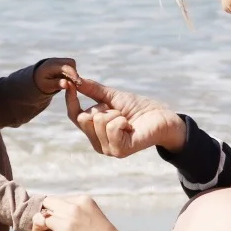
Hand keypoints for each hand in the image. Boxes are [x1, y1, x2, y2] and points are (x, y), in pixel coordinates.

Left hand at [32, 57, 78, 94]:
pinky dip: (72, 74)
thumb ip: (57, 84)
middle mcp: (56, 60)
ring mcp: (60, 60)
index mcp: (51, 65)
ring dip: (74, 73)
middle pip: (71, 63)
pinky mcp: (63, 63)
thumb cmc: (41, 83)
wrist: (37, 78)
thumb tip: (66, 84)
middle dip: (74, 73)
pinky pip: (71, 66)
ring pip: (72, 64)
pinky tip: (68, 81)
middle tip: (75, 84)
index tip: (79, 83)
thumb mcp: (47, 86)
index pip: (66, 67)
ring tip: (70, 83)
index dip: (74, 74)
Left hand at [34, 194, 124, 230]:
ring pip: (39, 222)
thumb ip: (73, 212)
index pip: (56, 200)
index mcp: (82, 200)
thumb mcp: (92, 216)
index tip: (62, 225)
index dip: (54, 213)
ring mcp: (65, 224)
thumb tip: (45, 218)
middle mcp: (72, 208)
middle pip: (44, 207)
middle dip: (44, 219)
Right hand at [63, 76, 185, 158]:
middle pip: (84, 118)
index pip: (74, 116)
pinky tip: (131, 127)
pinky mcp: (119, 151)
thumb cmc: (138, 108)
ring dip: (116, 114)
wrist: (162, 117)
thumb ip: (93, 90)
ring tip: (127, 120)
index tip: (68, 82)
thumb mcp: (112, 96)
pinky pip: (112, 126)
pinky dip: (123, 120)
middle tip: (119, 112)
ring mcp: (108, 149)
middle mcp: (98, 144)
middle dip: (103, 107)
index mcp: (94, 132)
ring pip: (99, 120)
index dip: (70, 99)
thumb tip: (75, 80)